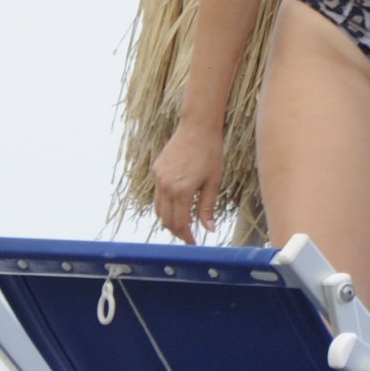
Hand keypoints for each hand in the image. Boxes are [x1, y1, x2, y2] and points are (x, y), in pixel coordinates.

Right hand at [151, 122, 224, 243]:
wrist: (197, 127)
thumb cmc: (210, 153)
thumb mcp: (213, 182)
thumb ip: (207, 208)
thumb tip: (209, 229)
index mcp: (181, 191)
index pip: (180, 223)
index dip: (186, 236)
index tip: (193, 243)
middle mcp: (166, 186)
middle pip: (166, 219)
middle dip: (176, 231)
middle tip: (188, 236)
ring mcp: (158, 177)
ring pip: (158, 208)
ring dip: (168, 219)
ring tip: (181, 223)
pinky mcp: (156, 169)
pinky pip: (157, 194)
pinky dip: (165, 204)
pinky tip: (176, 204)